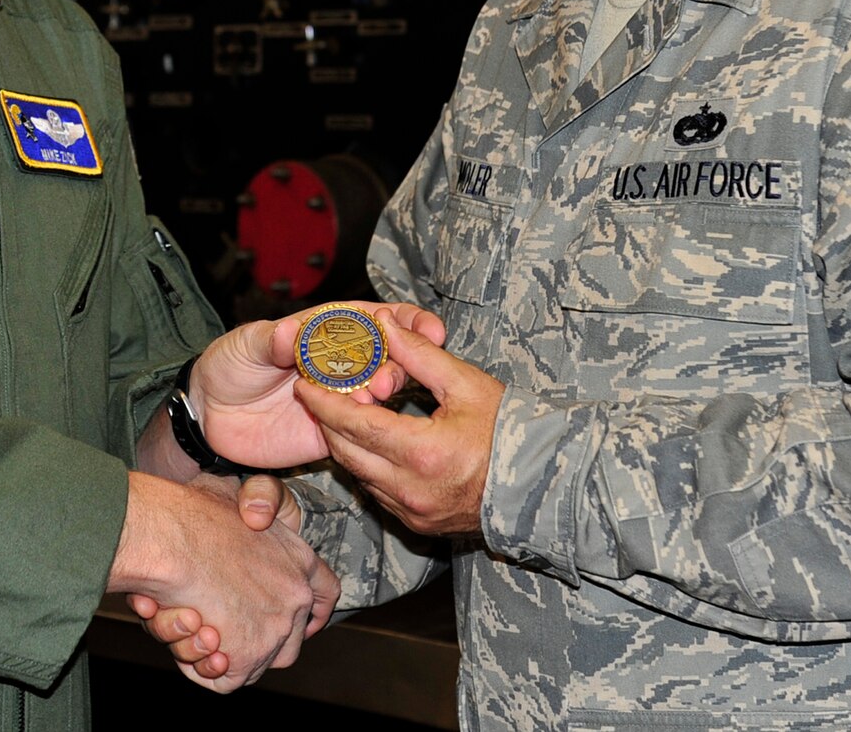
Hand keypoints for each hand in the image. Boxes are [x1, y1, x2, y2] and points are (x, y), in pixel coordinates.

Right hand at [111, 473, 337, 690]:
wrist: (171, 539)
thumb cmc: (190, 510)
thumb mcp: (231, 494)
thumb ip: (247, 505)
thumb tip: (252, 513)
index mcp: (299, 560)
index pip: (326, 593)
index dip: (310, 610)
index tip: (295, 617)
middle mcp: (296, 599)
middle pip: (289, 639)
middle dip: (255, 639)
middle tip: (217, 626)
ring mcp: (274, 631)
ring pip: (253, 662)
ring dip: (217, 652)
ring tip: (186, 619)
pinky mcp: (246, 658)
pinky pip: (224, 680)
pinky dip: (200, 667)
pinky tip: (184, 635)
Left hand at [193, 301, 446, 469]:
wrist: (211, 413)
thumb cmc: (230, 363)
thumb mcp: (247, 344)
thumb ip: (270, 339)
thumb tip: (291, 331)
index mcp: (328, 330)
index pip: (377, 320)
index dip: (406, 321)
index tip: (428, 328)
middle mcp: (343, 363)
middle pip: (385, 359)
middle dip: (398, 365)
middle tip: (390, 379)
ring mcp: (341, 398)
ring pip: (377, 396)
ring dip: (385, 396)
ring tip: (378, 399)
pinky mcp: (333, 432)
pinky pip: (357, 431)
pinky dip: (367, 430)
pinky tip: (368, 429)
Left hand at [295, 316, 501, 536]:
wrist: (546, 483)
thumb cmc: (511, 428)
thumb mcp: (467, 383)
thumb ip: (420, 354)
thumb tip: (384, 325)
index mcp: (423, 452)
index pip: (355, 424)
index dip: (325, 403)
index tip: (304, 384)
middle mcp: (412, 489)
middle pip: (349, 453)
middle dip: (327, 423)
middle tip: (314, 395)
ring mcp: (414, 512)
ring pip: (360, 476)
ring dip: (345, 446)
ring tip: (337, 415)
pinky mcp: (419, 525)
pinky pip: (378, 494)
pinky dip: (367, 468)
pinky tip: (367, 445)